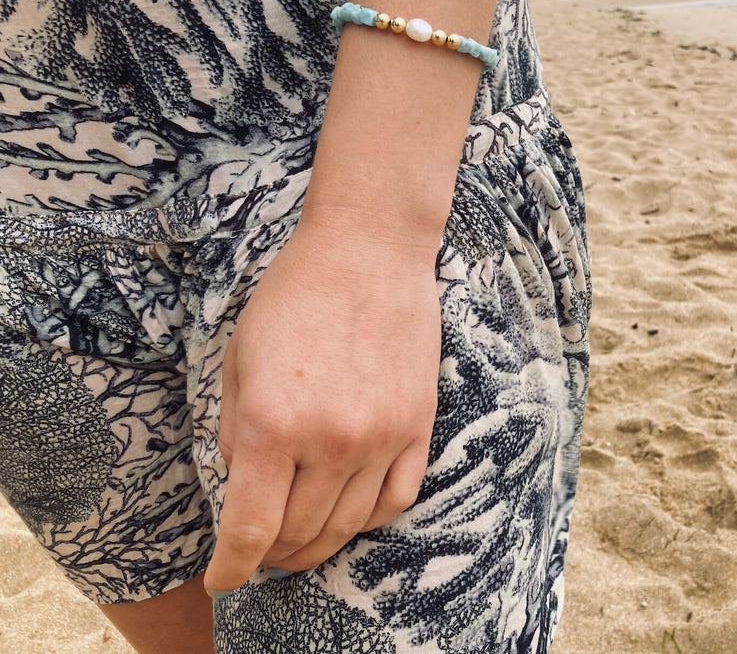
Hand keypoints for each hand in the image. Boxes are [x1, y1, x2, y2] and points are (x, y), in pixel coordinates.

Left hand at [201, 219, 439, 593]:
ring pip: (348, 526)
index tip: (222, 580)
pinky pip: (396, 500)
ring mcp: (384, 436)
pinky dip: (367, 521)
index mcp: (275, 422)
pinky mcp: (418, 426)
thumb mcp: (239, 361)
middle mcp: (333, 440)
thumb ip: (237, 435)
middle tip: (256, 554)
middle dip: (269, 555)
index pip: (251, 530)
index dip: (231, 567)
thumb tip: (246, 490)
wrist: (368, 251)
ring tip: (297, 545)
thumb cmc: (294, 297)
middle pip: (299, 534)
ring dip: (316, 546)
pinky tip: (347, 516)